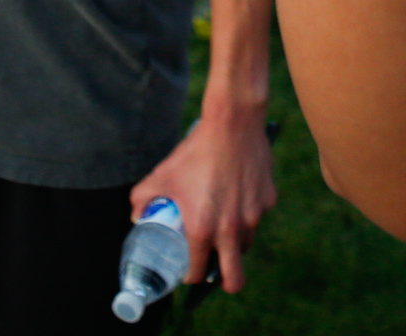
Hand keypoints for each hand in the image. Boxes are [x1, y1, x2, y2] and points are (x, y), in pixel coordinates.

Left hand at [131, 112, 276, 294]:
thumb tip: (137, 217)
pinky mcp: (268, 200)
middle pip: (234, 278)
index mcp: (203, 229)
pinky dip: (248, 214)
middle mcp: (231, 229)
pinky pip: (257, 217)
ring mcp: (253, 216)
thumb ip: (142, 199)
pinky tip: (237, 196)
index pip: (197, 271)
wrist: (232, 124)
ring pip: (246, 245)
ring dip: (235, 244)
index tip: (188, 269)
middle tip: (214, 269)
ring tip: (223, 228)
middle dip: (223, 281)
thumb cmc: (195, 151)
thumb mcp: (161, 175)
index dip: (190, 276)